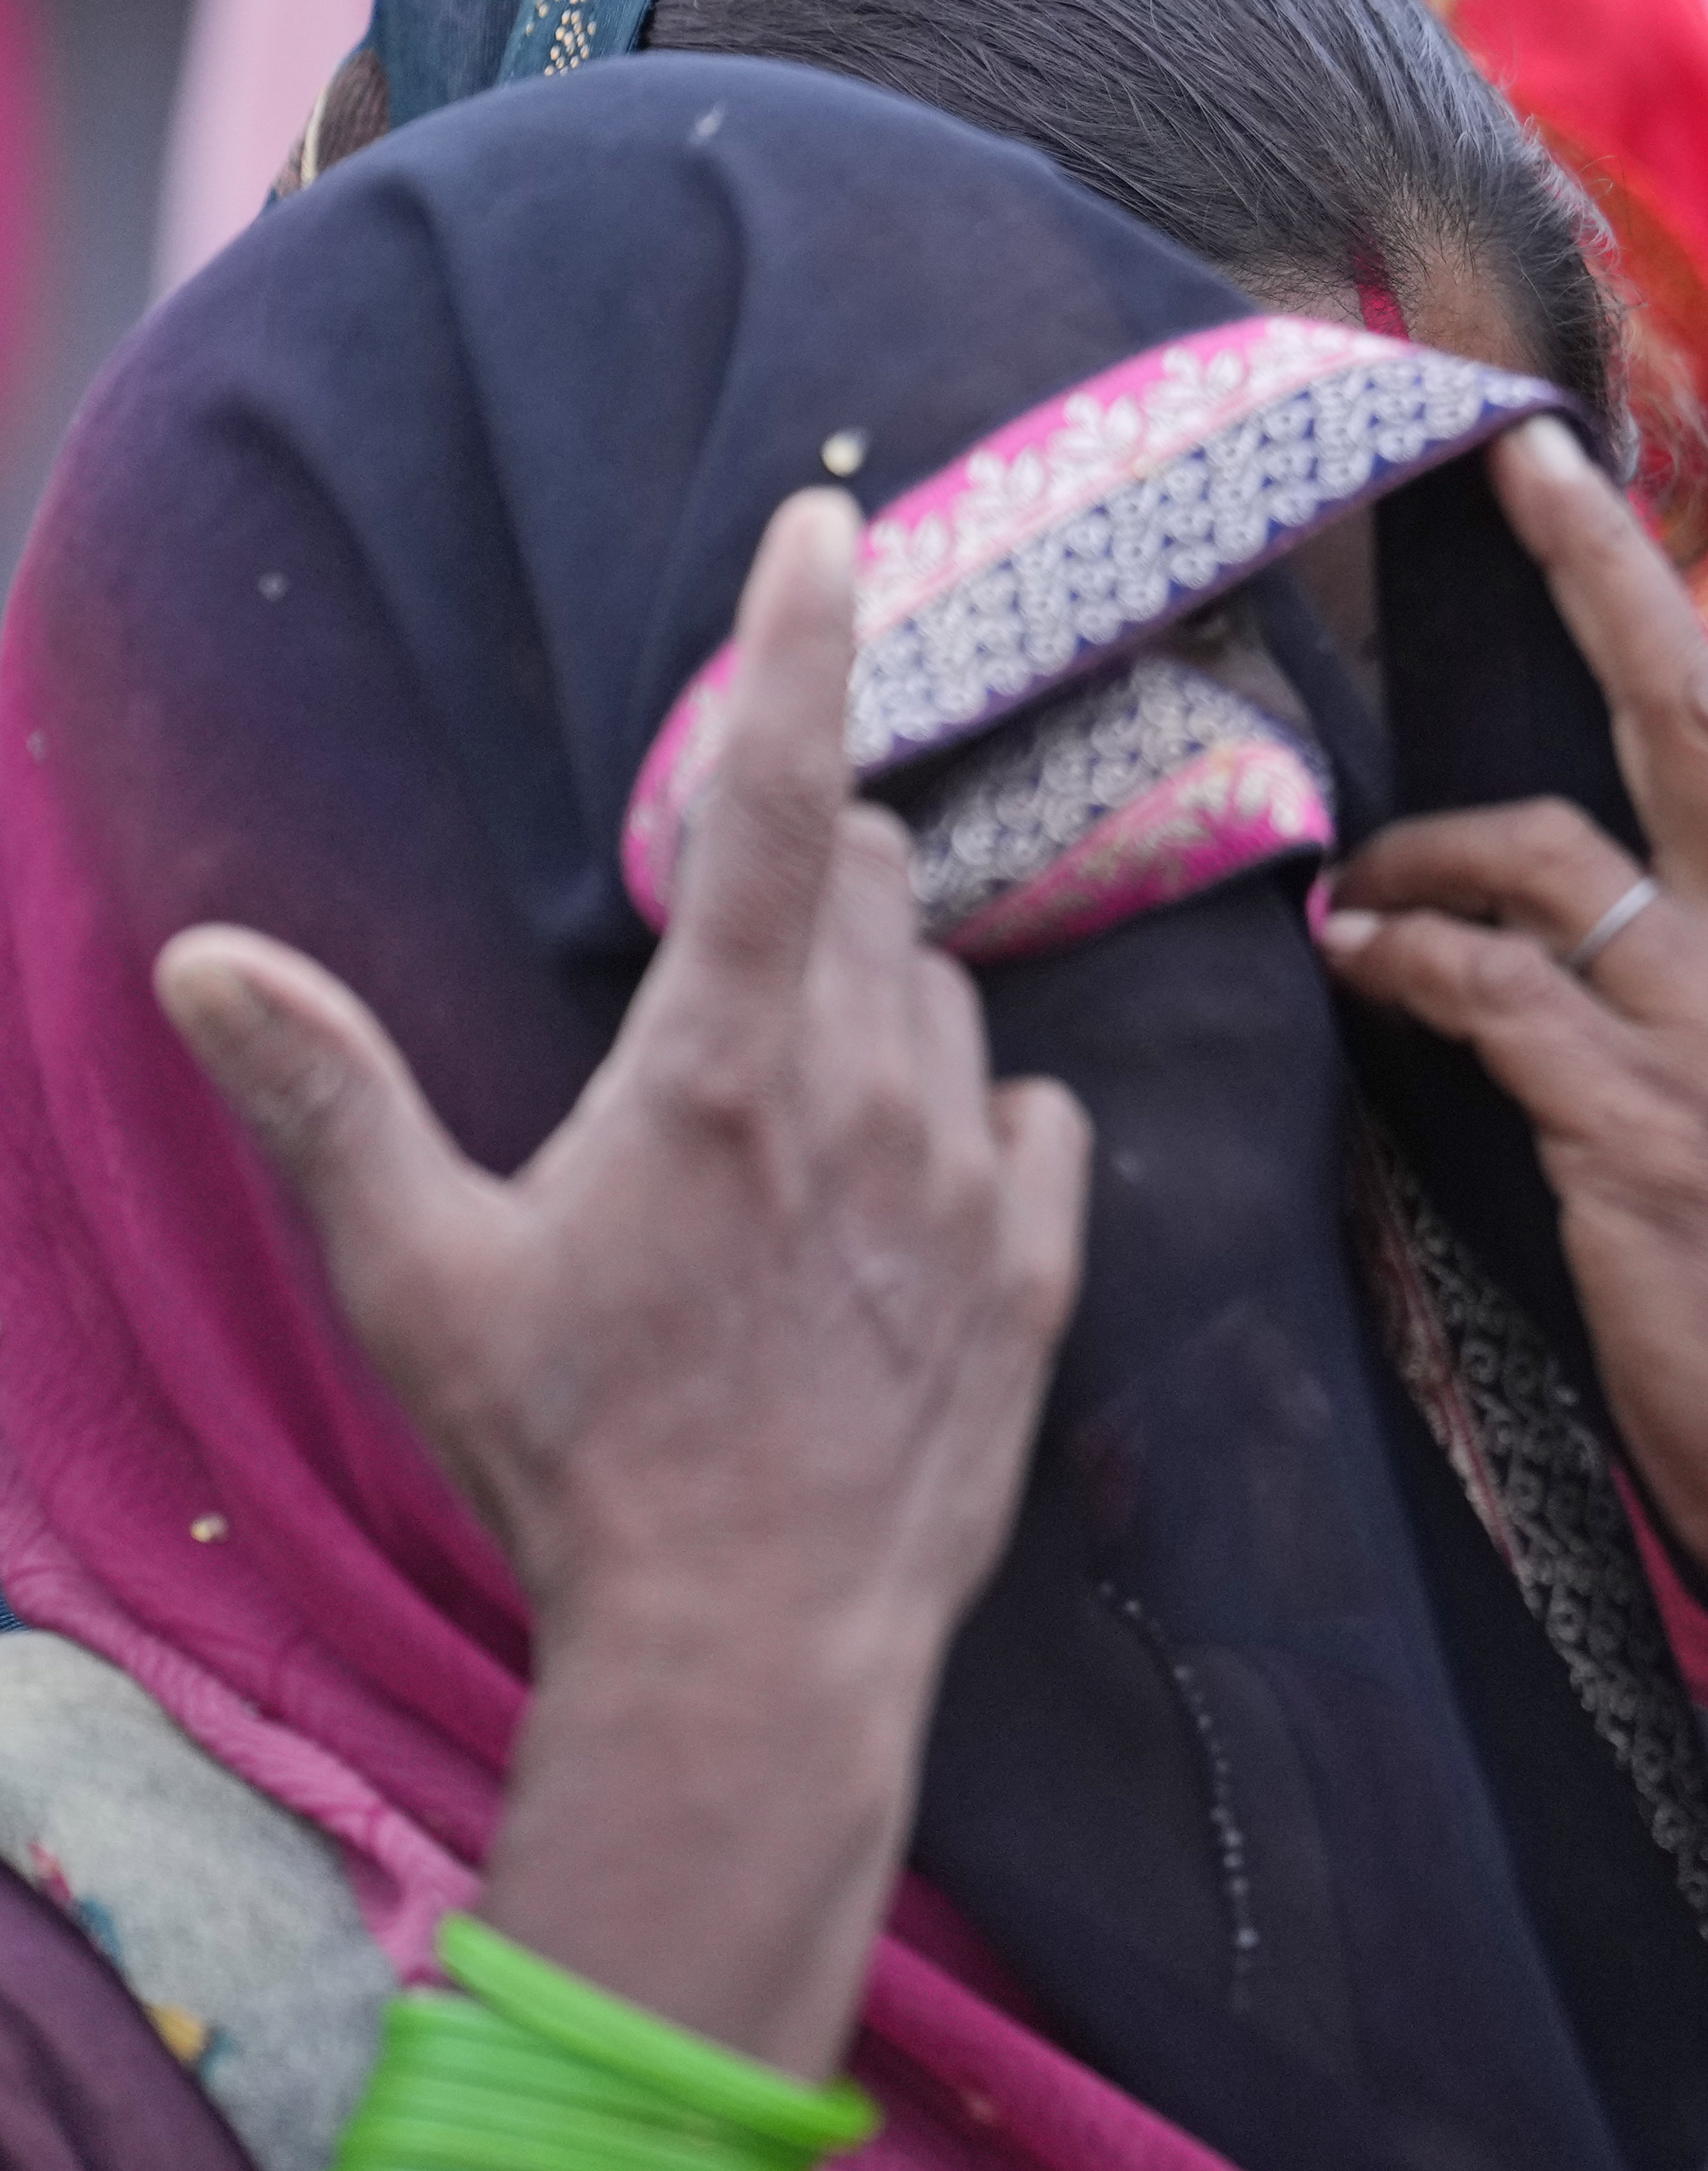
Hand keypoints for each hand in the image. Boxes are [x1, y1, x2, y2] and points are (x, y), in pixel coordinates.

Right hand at [156, 488, 1089, 1698]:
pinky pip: (1035, 1120)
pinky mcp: (1040, 1267)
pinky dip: (978, 1124)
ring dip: (881, 1007)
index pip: (773, 796)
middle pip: (872, 884)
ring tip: (788, 1122)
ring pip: (948, 999)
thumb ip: (328, 1098)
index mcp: (720, 1067)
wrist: (748, 1647)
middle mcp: (870, 1092)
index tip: (827, 523)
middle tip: (727, 965)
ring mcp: (970, 1179)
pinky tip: (907, 1191)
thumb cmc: (571, 1462)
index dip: (797, 642)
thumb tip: (204, 959)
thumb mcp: (418, 1278)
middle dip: (812, 873)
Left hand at [1316, 418, 1707, 1588]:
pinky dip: (1406, 959)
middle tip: (1513, 463)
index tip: (1576, 506)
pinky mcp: (1648, 1131)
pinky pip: (1491, 991)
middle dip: (1597, 570)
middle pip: (1685, 716)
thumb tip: (1631, 933)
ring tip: (1353, 892)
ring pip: (1547, 861)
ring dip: (1421, 856)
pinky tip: (1355, 963)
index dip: (1644, 626)